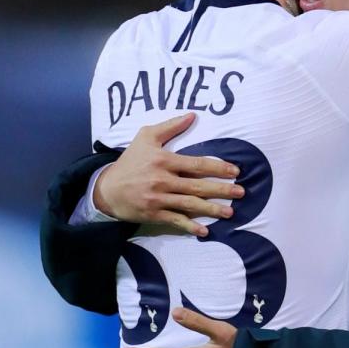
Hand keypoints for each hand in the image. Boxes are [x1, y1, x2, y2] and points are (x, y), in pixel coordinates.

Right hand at [94, 113, 244, 235]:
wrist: (107, 188)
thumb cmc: (130, 161)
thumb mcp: (146, 137)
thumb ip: (170, 126)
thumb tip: (193, 115)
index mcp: (164, 160)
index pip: (196, 164)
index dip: (217, 168)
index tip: (235, 171)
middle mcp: (163, 180)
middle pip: (197, 186)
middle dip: (221, 190)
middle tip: (241, 192)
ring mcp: (158, 199)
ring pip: (190, 205)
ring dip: (211, 209)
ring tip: (230, 212)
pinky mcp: (153, 214)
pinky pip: (175, 220)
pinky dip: (190, 227)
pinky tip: (204, 231)